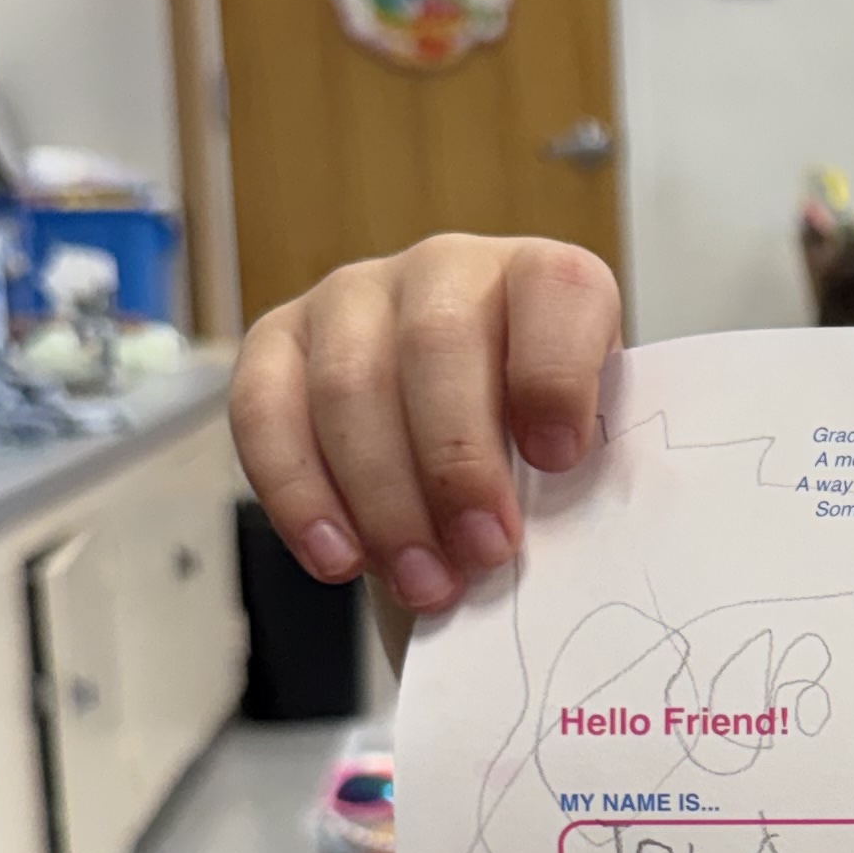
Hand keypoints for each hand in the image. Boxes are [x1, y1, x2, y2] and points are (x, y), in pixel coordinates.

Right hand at [230, 232, 621, 611]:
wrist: (463, 477)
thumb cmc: (538, 467)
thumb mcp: (587, 462)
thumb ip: (587, 476)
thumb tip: (583, 540)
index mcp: (546, 281)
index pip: (554, 289)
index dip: (555, 373)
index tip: (558, 460)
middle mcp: (447, 270)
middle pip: (437, 342)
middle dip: (458, 462)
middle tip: (484, 553)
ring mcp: (353, 297)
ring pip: (350, 384)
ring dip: (385, 500)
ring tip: (424, 582)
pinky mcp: (278, 342)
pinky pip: (266, 412)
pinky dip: (300, 497)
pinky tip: (338, 560)